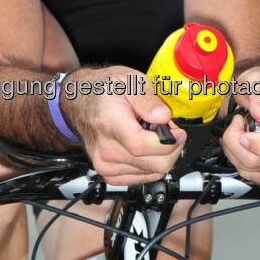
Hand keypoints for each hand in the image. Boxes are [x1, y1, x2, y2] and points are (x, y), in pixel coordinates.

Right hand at [62, 67, 185, 183]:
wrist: (81, 100)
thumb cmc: (104, 91)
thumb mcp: (129, 80)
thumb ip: (148, 99)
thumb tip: (163, 116)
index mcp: (110, 125)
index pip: (143, 146)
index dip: (169, 142)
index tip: (177, 132)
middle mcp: (106, 150)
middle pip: (156, 164)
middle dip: (171, 147)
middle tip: (167, 130)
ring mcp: (106, 165)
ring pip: (154, 172)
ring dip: (161, 155)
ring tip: (153, 136)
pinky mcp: (110, 175)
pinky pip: (144, 178)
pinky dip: (152, 164)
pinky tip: (147, 149)